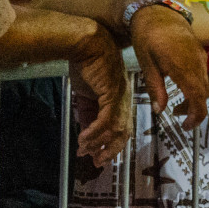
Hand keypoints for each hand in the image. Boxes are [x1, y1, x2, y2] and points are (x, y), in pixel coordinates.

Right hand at [70, 28, 130, 165]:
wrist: (86, 45)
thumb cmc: (87, 66)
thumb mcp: (86, 95)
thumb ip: (88, 113)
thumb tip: (86, 132)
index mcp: (121, 101)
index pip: (121, 128)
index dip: (111, 144)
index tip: (98, 157)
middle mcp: (124, 101)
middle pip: (123, 132)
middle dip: (110, 149)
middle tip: (97, 162)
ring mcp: (121, 97)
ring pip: (115, 128)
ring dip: (99, 142)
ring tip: (85, 150)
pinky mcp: (112, 93)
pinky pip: (106, 118)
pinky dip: (95, 131)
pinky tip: (84, 138)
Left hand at [130, 4, 208, 127]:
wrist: (158, 13)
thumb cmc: (147, 38)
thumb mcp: (146, 64)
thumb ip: (155, 88)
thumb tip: (160, 111)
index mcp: (184, 67)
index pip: (198, 96)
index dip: (196, 115)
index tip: (187, 127)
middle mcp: (198, 63)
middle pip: (205, 93)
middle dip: (195, 109)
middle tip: (178, 117)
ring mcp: (202, 58)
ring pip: (207, 85)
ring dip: (197, 99)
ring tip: (180, 106)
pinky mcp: (202, 54)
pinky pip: (206, 75)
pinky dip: (198, 87)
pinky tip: (185, 89)